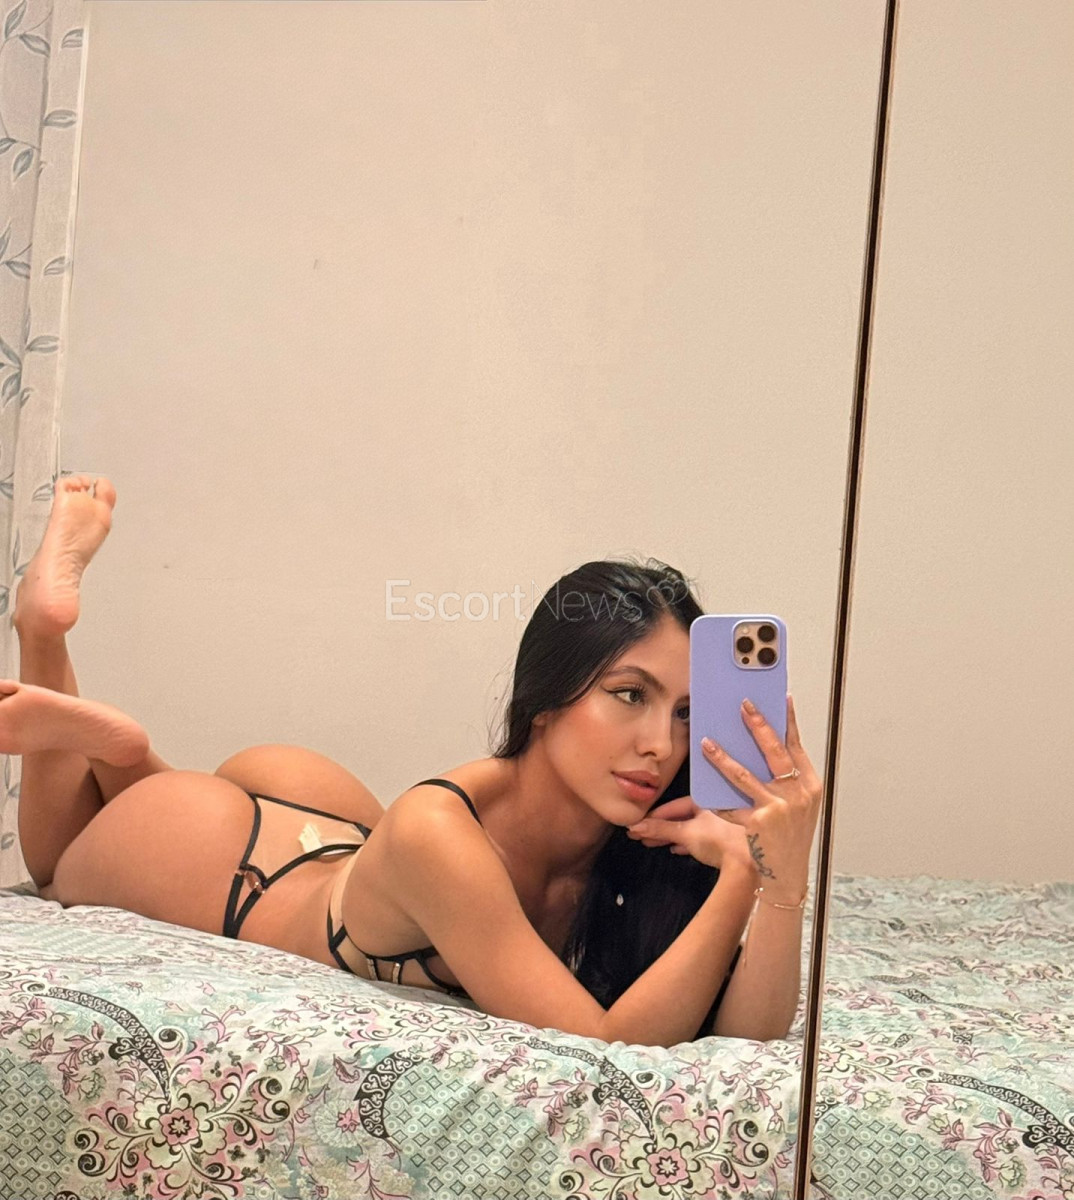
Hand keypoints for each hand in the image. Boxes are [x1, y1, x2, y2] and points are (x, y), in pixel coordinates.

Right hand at [625, 794, 755, 871]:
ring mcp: (719, 826)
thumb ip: (660, 829)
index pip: (674, 806)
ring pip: (688, 829)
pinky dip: (685, 843)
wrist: (747, 863)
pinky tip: (675, 850)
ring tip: (651, 843)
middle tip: (639, 835)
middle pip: (680, 817)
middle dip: (659, 827)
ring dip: (670, 835)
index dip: (654, 816)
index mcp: (705, 801)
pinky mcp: (723, 842)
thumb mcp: (685, 833)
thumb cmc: (717, 840)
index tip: (638, 824)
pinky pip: (698, 839)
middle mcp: (713, 809)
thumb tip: (633, 826)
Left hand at [705, 693, 822, 903]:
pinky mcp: (759, 824)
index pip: (797, 746)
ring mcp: (778, 809)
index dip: (788, 721)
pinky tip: (703, 783)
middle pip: (775, 752)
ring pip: (745, 775)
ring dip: (723, 758)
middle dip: (758, 725)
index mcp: (810, 786)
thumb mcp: (801, 806)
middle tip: (743, 706)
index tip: (781, 699)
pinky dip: (716, 796)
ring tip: (707, 742)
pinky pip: (731, 805)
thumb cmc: (792, 837)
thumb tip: (767, 746)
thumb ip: (788, 779)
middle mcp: (797, 795)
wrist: (789, 873)